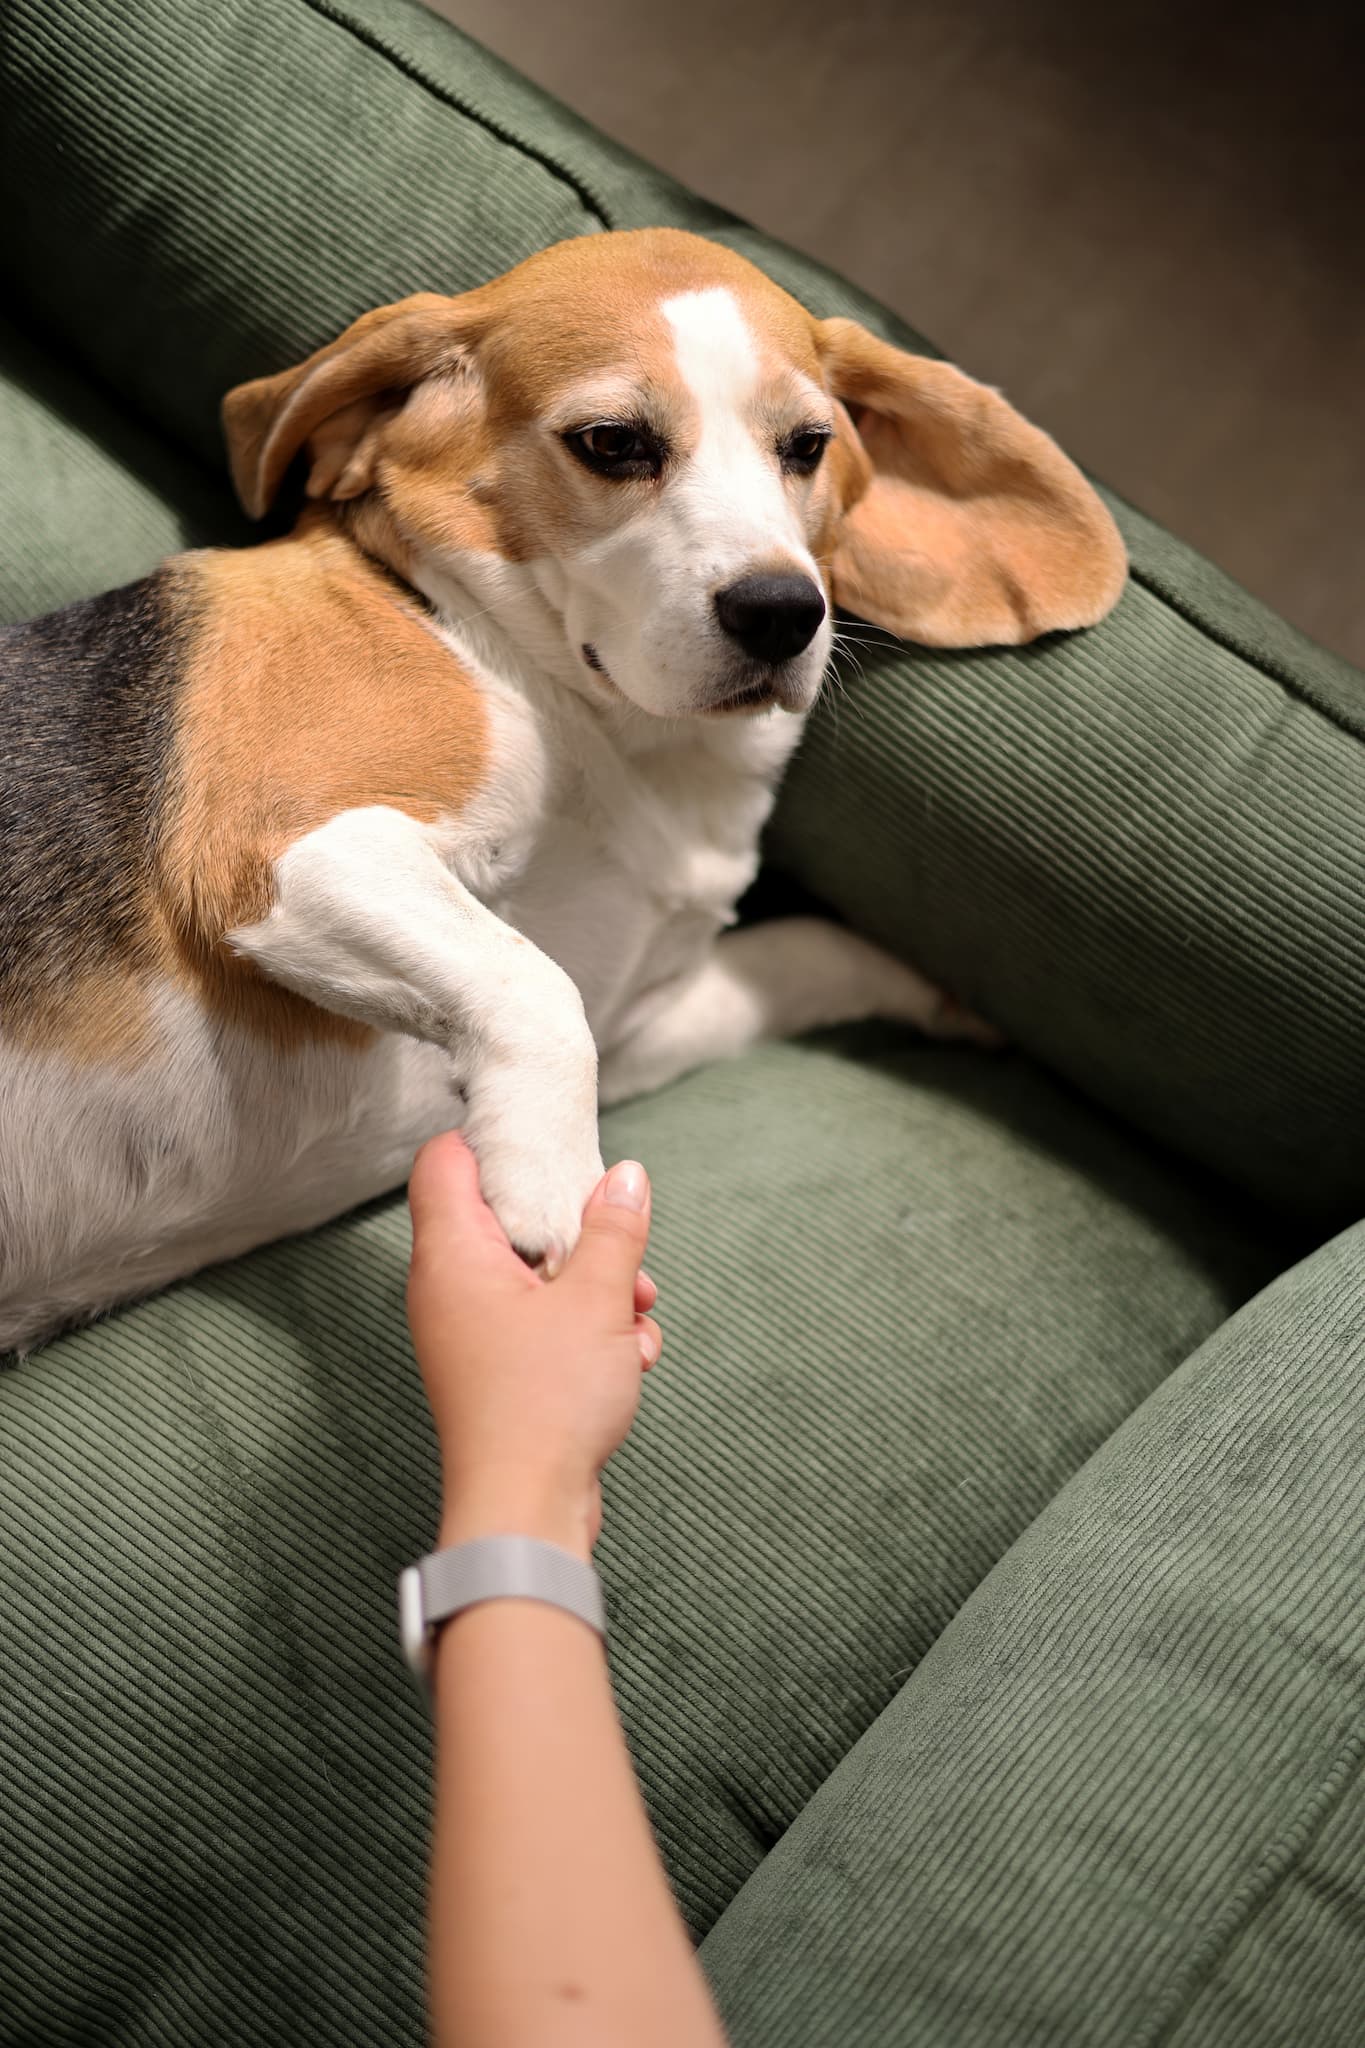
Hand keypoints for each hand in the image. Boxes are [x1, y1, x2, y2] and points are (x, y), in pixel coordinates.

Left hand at [406, 1131, 660, 1561]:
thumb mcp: (596, 1300)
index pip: (445, 1161)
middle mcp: (450, 1288)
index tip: (548, 1138)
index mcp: (453, 1256)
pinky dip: (588, 1329)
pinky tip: (629, 1355)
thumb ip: (612, 1229)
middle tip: (617, 1241)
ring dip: (595, 1284)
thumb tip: (625, 1176)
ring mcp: (472, 1331)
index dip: (494, 1139)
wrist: (526, 1510)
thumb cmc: (546, 1404)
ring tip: (635, 1311)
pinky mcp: (498, 1369)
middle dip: (575, 1227)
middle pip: (506, 1217)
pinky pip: (544, 1323)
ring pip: (537, 1275)